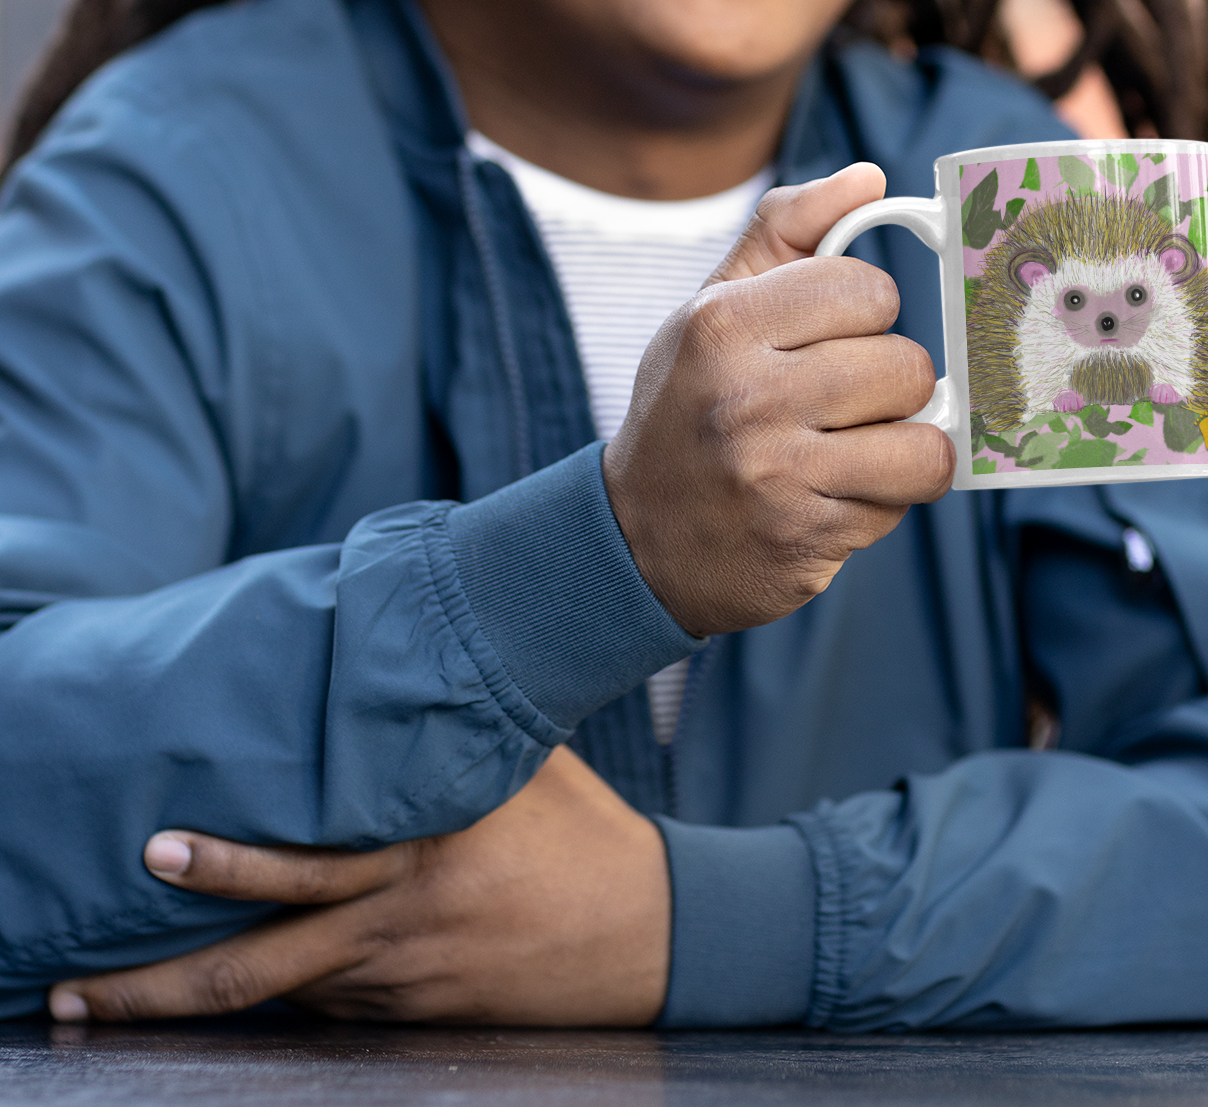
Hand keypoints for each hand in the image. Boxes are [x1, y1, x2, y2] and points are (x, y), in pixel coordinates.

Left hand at [48, 748, 668, 1024]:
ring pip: (281, 998)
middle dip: (158, 984)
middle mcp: (399, 926)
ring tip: (108, 1005)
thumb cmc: (581, 829)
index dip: (226, 866)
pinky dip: (283, 997)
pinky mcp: (415, 1019)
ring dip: (196, 1002)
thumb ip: (443, 733)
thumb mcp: (517, 762)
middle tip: (78, 986)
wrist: (651, 937)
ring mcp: (401, 984)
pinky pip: (329, 1010)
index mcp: (424, 848)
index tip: (156, 851)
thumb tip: (392, 667)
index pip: (304, 866)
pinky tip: (235, 987)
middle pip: (258, 968)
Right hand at [603, 163, 953, 637]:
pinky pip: (903, 504)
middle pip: (904, 365)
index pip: (865, 288)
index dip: (867, 308)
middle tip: (847, 397)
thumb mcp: (715, 306)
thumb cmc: (691, 403)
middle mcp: (746, 398)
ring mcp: (777, 476)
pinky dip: (884, 499)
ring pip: (922, 442)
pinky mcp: (806, 540)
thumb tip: (870, 177)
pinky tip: (837, 493)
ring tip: (858, 444)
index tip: (837, 331)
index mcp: (722, 325)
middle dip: (891, 381)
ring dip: (905, 445)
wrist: (639, 537)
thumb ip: (789, 230)